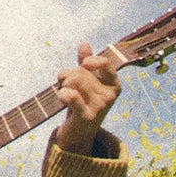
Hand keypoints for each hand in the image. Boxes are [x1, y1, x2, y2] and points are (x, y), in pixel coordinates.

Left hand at [54, 41, 120, 155]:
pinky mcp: (88, 117)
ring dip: (63, 86)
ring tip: (66, 95)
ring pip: (74, 81)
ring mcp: (100, 107)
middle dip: (67, 77)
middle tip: (67, 88)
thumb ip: (86, 65)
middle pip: (80, 72)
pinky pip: (70, 95)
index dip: (90, 60)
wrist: (77, 133)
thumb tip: (85, 43)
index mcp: (114, 85)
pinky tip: (63, 100)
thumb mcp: (85, 83)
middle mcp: (110, 96)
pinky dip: (61, 94)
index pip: (104, 63)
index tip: (83, 65)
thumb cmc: (81, 104)